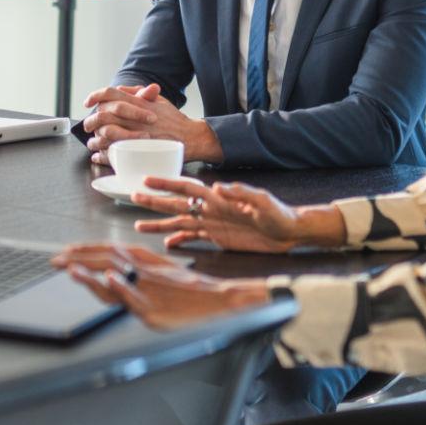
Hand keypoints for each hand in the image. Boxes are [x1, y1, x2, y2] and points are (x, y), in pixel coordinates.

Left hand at [49, 242, 272, 329]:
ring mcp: (149, 289)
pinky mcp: (155, 308)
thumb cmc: (194, 290)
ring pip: (117, 274)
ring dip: (91, 270)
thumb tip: (112, 273)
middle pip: (107, 259)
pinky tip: (107, 278)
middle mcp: (145, 271)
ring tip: (70, 267)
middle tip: (56, 260)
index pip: (110, 251)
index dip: (86, 250)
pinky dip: (120, 285)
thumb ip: (139, 272)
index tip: (67, 251)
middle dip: (79, 259)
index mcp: (147, 260)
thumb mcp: (165, 273)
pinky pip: (135, 295)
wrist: (221, 301)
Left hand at [81, 83, 218, 164]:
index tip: (87, 102)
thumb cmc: (174, 120)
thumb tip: (121, 89)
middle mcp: (134, 118)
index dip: (95, 96)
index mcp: (138, 103)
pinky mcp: (137, 152)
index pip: (110, 94)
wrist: (191, 138)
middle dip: (90, 120)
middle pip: (102, 115)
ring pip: (104, 136)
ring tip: (92, 143)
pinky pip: (112, 155)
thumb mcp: (159, 100)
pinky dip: (101, 156)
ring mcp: (135, 136)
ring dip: (94, 140)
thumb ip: (139, 93)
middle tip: (88, 125)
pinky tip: (98, 156)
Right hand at [129, 177, 302, 252]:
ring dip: (160, 223)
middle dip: (155, 201)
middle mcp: (211, 209)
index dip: (168, 184)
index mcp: (219, 199)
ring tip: (139, 226)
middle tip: (134, 196)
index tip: (148, 180)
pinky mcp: (218, 237)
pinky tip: (168, 244)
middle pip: (177, 204)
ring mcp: (213, 224)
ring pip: (180, 222)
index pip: (189, 189)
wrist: (291, 232)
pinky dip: (179, 239)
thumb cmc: (280, 214)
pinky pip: (193, 237)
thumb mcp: (264, 202)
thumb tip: (220, 187)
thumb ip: (243, 194)